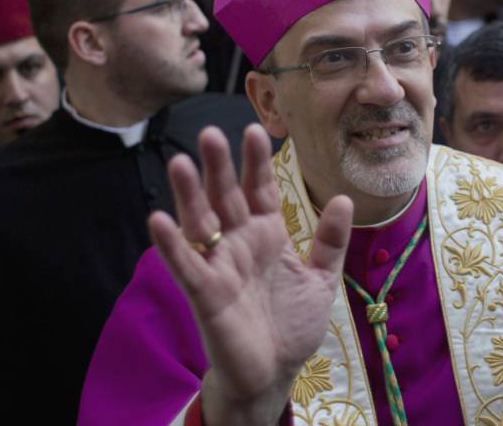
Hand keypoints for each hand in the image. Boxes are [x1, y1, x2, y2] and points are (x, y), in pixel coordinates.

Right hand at [151, 125, 351, 425]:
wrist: (274, 372)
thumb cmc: (291, 326)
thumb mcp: (321, 280)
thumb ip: (330, 241)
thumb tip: (343, 198)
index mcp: (266, 235)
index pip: (259, 190)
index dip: (256, 162)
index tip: (254, 129)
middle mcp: (239, 244)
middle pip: (226, 197)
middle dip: (219, 166)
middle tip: (211, 132)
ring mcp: (220, 266)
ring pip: (200, 222)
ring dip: (189, 194)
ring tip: (179, 161)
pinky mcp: (205, 294)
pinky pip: (186, 265)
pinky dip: (172, 244)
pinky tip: (159, 219)